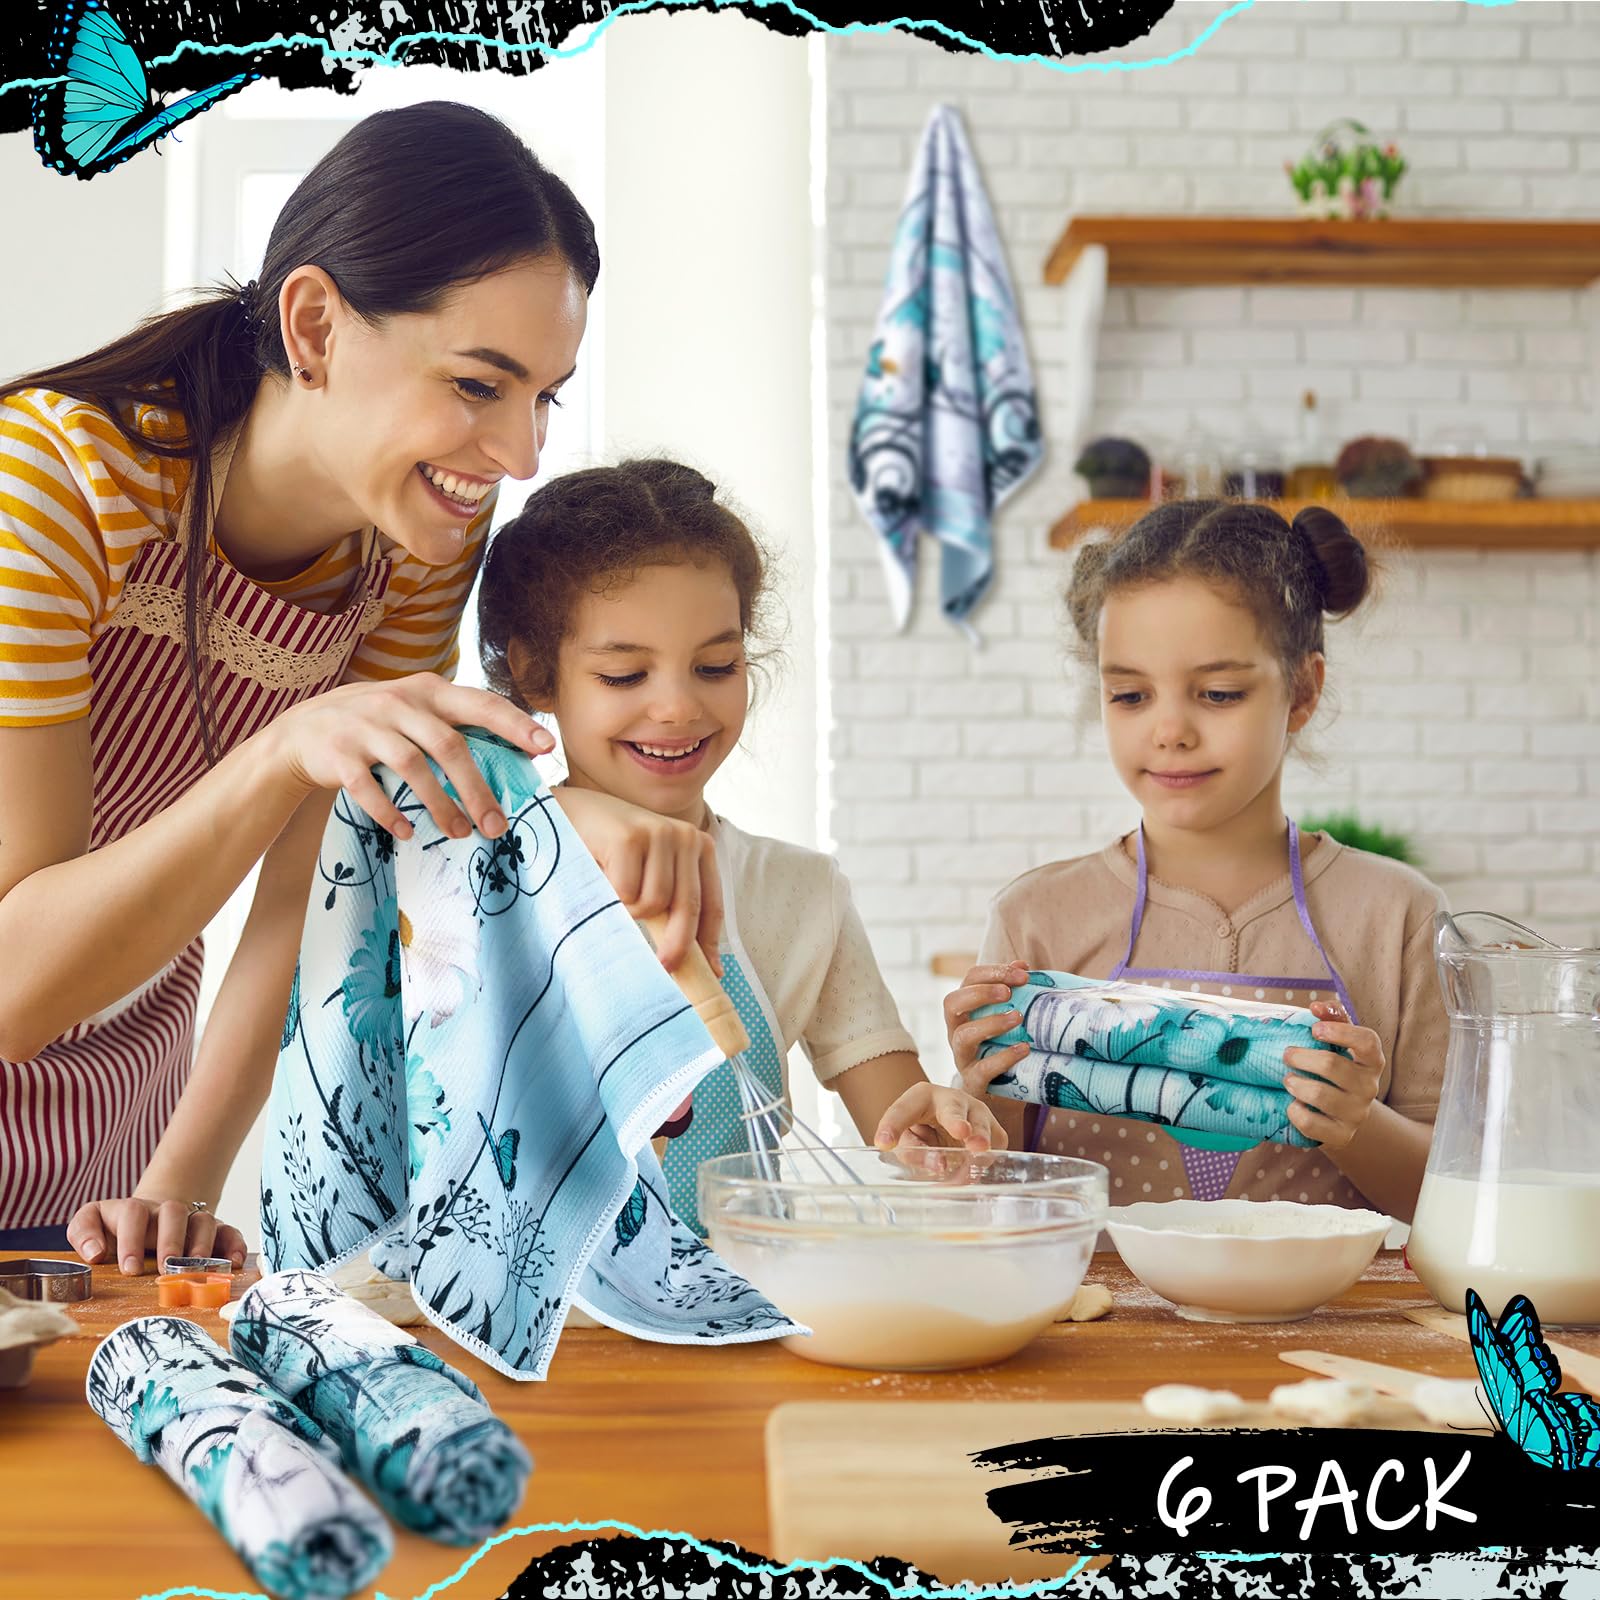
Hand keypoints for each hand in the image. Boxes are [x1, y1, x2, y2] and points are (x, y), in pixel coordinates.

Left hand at [66, 1196, 246, 1274]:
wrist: (148, 1218)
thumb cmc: (116, 1230)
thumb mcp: (91, 1226)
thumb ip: (83, 1233)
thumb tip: (96, 1254)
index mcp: (133, 1210)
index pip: (133, 1213)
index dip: (131, 1239)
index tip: (129, 1269)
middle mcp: (164, 1212)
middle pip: (173, 1212)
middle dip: (170, 1240)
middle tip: (166, 1268)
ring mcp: (191, 1220)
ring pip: (203, 1220)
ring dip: (202, 1244)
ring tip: (198, 1267)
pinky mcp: (213, 1231)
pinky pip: (228, 1231)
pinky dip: (234, 1244)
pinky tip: (233, 1262)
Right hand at [264, 674, 553, 842]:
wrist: (301, 731)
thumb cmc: (377, 726)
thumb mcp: (415, 712)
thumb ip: (456, 725)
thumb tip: (518, 755)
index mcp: (427, 690)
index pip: (480, 704)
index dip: (515, 725)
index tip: (546, 748)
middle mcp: (398, 702)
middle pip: (449, 744)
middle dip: (477, 788)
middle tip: (497, 825)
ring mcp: (365, 726)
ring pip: (412, 767)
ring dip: (439, 805)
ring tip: (460, 834)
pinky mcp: (337, 754)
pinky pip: (367, 787)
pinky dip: (390, 812)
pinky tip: (408, 832)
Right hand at [550, 786, 723, 975]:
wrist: (571, 812)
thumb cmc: (614, 852)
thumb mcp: (652, 874)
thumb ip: (673, 906)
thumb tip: (703, 965)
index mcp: (699, 846)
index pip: (711, 904)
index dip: (709, 942)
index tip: (710, 974)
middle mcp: (685, 836)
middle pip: (688, 907)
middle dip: (677, 945)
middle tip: (665, 968)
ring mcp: (658, 833)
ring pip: (655, 903)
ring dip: (631, 911)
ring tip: (615, 891)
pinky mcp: (630, 837)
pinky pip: (626, 894)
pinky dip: (611, 897)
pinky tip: (601, 875)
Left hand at [872, 1082, 1009, 1152]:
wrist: (952, 1126)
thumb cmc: (924, 1132)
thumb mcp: (909, 1141)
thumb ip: (915, 1152)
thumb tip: (940, 1164)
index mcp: (921, 1097)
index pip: (903, 1110)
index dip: (892, 1126)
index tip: (883, 1142)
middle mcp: (952, 1099)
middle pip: (952, 1108)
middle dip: (955, 1119)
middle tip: (960, 1131)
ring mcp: (977, 1112)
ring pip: (980, 1124)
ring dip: (979, 1137)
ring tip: (978, 1149)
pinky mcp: (995, 1131)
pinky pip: (994, 1146)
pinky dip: (984, 1160)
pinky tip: (975, 1167)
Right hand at [942, 961, 1031, 1093]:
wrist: (1001, 1094)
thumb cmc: (1003, 1046)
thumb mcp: (1006, 1017)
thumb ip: (1013, 992)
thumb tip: (1023, 966)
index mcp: (965, 1009)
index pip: (969, 979)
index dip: (994, 972)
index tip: (1024, 974)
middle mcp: (956, 1030)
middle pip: (952, 1003)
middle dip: (980, 993)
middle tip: (1008, 992)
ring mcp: (962, 1056)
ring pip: (963, 1036)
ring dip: (990, 1023)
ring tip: (1018, 1018)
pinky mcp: (973, 1082)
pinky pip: (982, 1069)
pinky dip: (1004, 1057)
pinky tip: (1024, 1048)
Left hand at [1282, 1002, 1384, 1150]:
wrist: (1343, 1116)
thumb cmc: (1337, 1069)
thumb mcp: (1339, 1042)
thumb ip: (1332, 1017)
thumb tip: (1317, 1007)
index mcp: (1372, 1061)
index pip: (1367, 1042)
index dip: (1340, 1031)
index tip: (1314, 1029)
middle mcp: (1369, 1087)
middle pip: (1332, 1065)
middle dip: (1301, 1057)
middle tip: (1287, 1055)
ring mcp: (1357, 1113)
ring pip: (1320, 1095)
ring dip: (1295, 1084)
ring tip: (1287, 1080)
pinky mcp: (1342, 1135)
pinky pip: (1311, 1122)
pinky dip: (1295, 1112)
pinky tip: (1293, 1105)